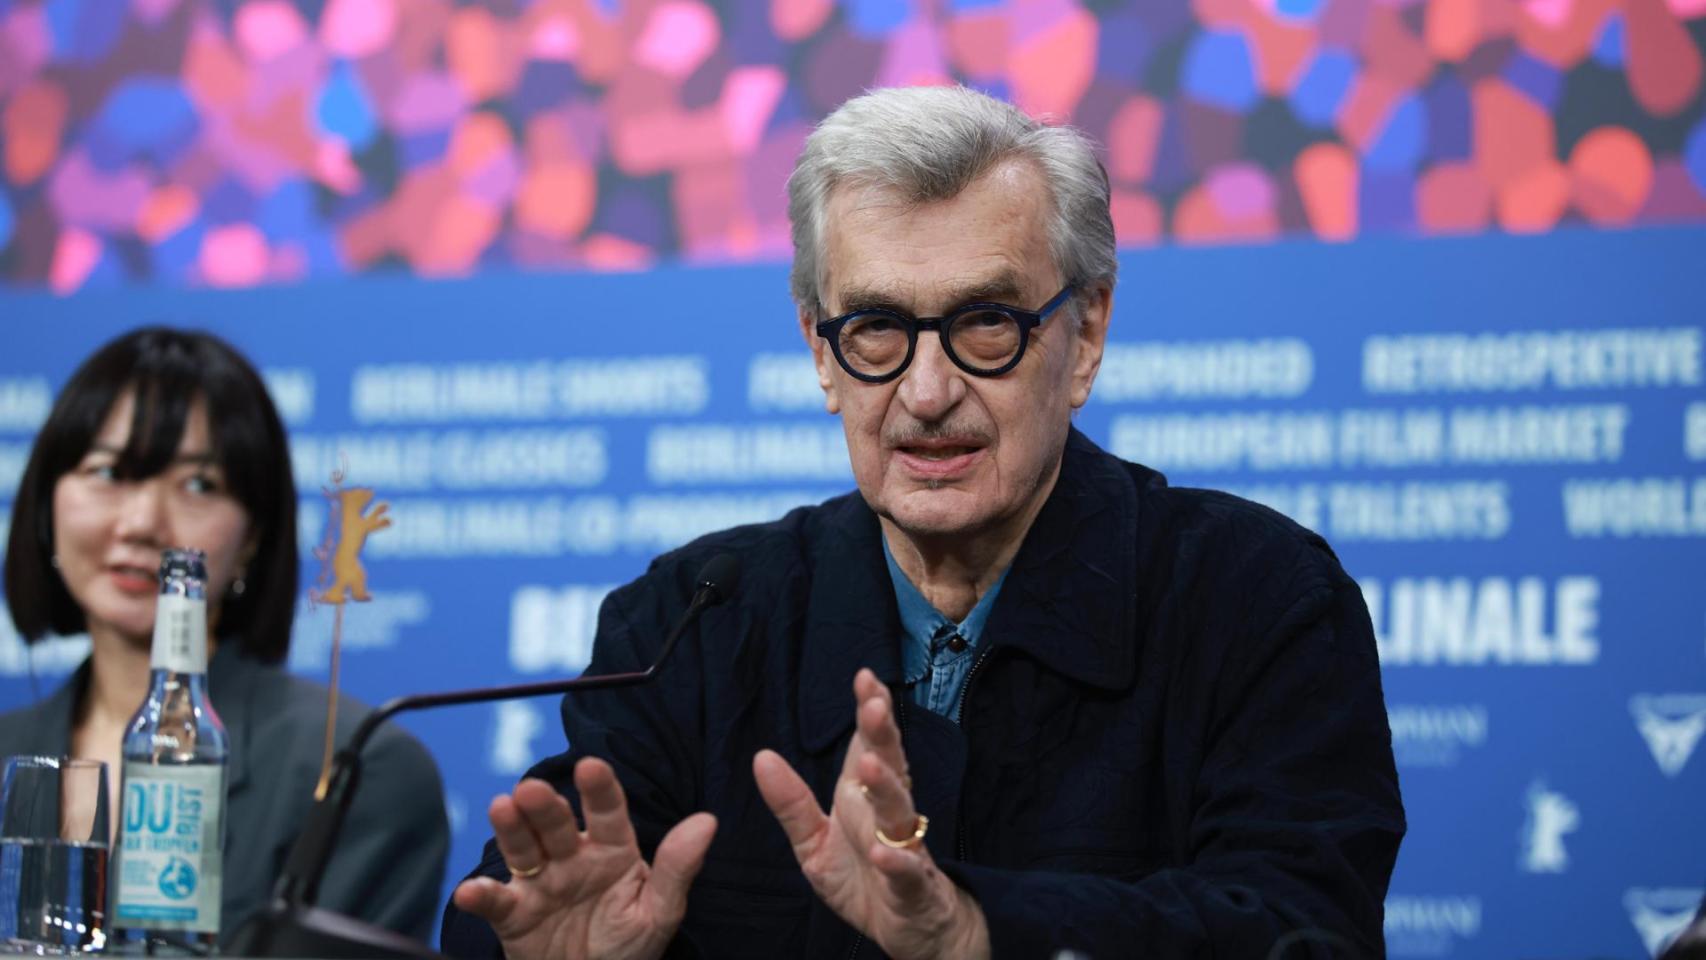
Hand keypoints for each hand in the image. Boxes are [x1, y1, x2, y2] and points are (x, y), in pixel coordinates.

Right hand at [451, 758, 716, 959]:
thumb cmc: (630, 947)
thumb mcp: (659, 911)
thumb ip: (678, 868)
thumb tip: (707, 821)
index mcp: (612, 849)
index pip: (607, 811)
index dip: (599, 788)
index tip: (591, 766)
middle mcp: (572, 857)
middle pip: (555, 824)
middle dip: (544, 805)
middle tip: (532, 789)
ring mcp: (541, 883)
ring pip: (523, 849)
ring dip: (510, 829)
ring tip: (502, 808)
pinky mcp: (514, 914)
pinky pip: (497, 902)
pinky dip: (481, 895)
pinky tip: (471, 890)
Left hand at [753, 669, 990, 959]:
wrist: (909, 930)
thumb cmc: (863, 878)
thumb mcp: (813, 842)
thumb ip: (791, 802)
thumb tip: (761, 756)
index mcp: (865, 798)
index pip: (870, 745)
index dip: (870, 711)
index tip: (864, 677)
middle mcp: (888, 816)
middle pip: (890, 766)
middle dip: (882, 734)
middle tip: (874, 703)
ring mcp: (905, 849)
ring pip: (900, 813)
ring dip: (887, 789)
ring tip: (871, 767)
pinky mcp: (913, 888)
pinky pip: (907, 872)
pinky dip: (898, 862)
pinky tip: (884, 852)